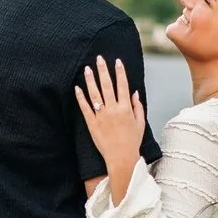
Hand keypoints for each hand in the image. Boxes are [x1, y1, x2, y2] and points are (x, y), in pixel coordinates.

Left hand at [74, 55, 145, 197]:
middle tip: (99, 58)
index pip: (123, 85)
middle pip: (107, 86)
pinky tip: (77, 88)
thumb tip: (134, 93)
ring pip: (95, 94)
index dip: (120, 72)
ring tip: (87, 69)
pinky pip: (85, 108)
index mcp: (126, 109)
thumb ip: (138, 107)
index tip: (117, 61)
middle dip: (103, 70)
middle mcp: (113, 110)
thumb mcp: (140, 123)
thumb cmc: (132, 142)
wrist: (121, 159)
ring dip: (90, 80)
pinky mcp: (92, 124)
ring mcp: (102, 116)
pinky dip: (81, 97)